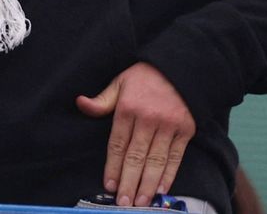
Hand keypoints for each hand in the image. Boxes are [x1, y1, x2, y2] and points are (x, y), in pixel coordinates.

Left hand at [76, 62, 195, 206]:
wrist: (180, 66)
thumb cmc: (145, 77)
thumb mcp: (120, 83)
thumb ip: (102, 100)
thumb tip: (80, 103)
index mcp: (128, 108)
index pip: (118, 144)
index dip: (113, 166)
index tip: (109, 184)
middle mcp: (148, 118)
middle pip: (136, 156)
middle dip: (129, 181)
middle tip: (123, 202)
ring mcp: (169, 125)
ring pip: (156, 160)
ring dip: (148, 184)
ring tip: (141, 201)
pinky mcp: (185, 130)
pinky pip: (176, 156)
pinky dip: (169, 174)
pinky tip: (162, 189)